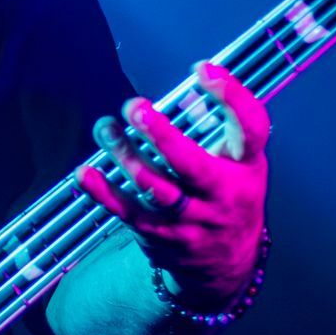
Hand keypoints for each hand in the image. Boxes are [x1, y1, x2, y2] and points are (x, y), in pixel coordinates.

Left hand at [74, 60, 269, 308]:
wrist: (227, 264)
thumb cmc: (231, 195)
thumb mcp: (242, 163)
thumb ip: (219, 128)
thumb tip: (184, 91)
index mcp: (246, 168)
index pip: (250, 130)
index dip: (232, 97)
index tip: (203, 70)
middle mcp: (222, 195)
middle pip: (192, 166)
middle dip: (160, 135)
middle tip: (134, 107)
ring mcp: (191, 220)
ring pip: (153, 187)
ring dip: (124, 154)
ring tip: (105, 128)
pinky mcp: (161, 236)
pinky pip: (128, 213)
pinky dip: (103, 193)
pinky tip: (85, 172)